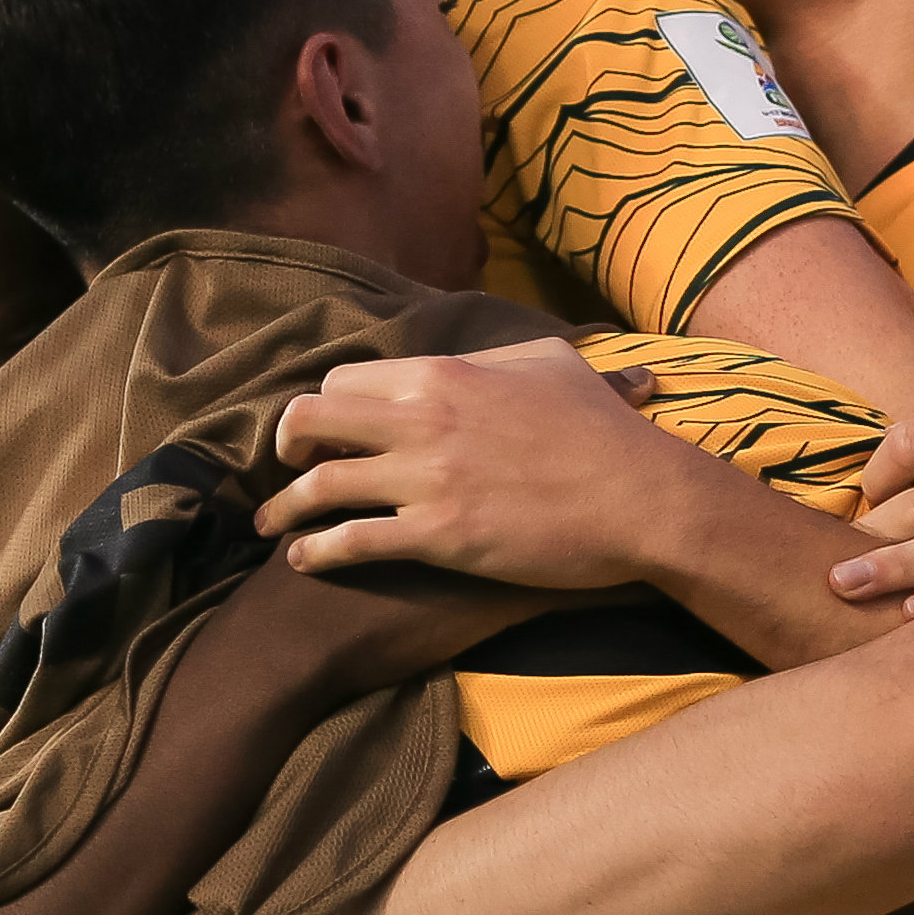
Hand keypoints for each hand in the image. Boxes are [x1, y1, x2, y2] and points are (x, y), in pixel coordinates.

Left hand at [258, 352, 672, 584]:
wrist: (641, 498)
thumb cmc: (607, 432)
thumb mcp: (557, 366)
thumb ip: (514, 356)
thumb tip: (513, 353)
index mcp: (445, 375)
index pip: (345, 379)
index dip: (325, 406)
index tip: (325, 431)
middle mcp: (423, 420)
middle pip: (311, 420)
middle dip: (287, 446)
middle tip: (291, 469)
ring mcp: (427, 479)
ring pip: (319, 485)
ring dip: (285, 506)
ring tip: (272, 525)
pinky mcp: (439, 536)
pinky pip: (351, 540)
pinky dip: (316, 552)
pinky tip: (304, 561)